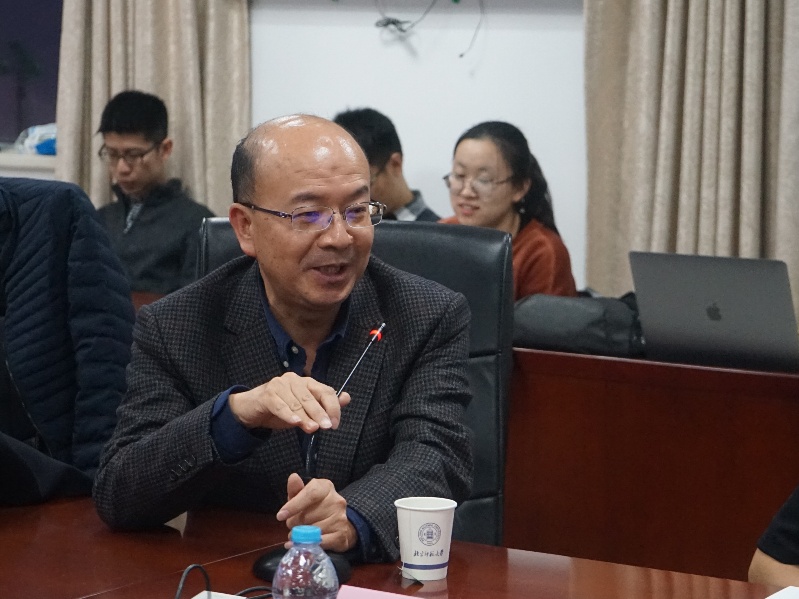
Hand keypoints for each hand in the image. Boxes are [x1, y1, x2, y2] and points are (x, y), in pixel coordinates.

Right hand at [228, 372, 350, 433]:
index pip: (325, 391)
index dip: (332, 407)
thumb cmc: (280, 409)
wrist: (251, 410)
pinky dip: (289, 414)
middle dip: (320, 413)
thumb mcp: (304, 410)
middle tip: (327, 426)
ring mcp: (279, 385)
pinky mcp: (267, 394)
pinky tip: (295, 422)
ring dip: (306, 416)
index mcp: (306, 382)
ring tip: (312, 428)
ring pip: (297, 402)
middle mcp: (294, 380)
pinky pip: (280, 405)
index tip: (335, 423)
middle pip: (311, 397)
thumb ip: (324, 405)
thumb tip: (346, 398)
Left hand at [277, 473, 356, 552]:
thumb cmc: (316, 507)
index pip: (310, 494)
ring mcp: (340, 518)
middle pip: (308, 515)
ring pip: (313, 530)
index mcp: (326, 487)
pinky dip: (309, 545)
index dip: (294, 505)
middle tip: (293, 525)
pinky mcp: (341, 535)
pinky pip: (321, 542)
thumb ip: (296, 489)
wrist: (339, 522)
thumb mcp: (304, 496)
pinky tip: (303, 545)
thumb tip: (293, 477)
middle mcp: (336, 501)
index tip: (280, 516)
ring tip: (300, 534)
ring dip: (302, 535)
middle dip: (295, 523)